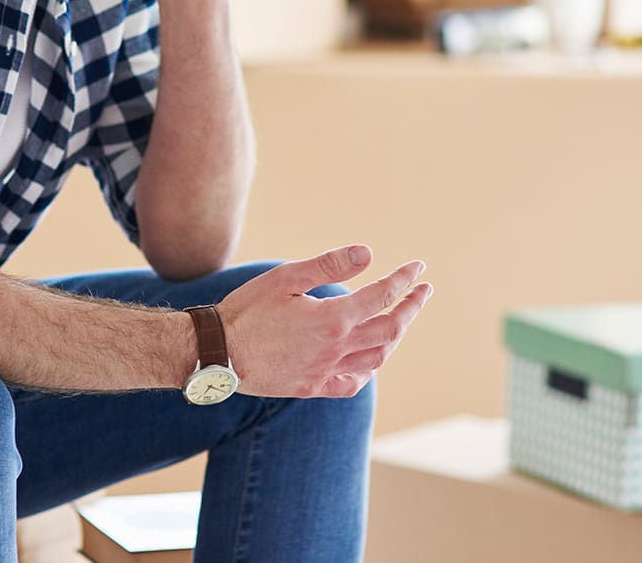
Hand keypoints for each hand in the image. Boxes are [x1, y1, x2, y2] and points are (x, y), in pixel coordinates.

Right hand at [216, 245, 432, 398]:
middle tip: (424, 291)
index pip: (383, 296)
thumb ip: (329, 265)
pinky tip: (369, 359)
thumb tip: (368, 253)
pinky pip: (353, 382)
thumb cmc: (248, 309)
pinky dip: (369, 368)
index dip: (404, 280)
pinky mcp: (312, 387)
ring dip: (396, 336)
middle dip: (412, 308)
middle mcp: (337, 349)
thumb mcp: (286, 276)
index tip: (418, 267)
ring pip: (377, 357)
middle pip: (391, 329)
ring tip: (402, 319)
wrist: (217, 354)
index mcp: (333, 319)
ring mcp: (326, 372)